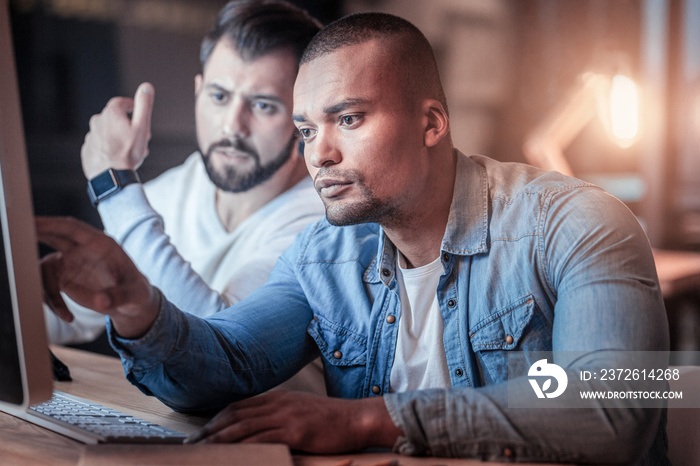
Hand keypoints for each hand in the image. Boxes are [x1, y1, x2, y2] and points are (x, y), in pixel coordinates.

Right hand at [36, 216, 159, 337]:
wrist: (131, 304)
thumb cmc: (136, 293)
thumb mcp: (134, 295)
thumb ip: (119, 297)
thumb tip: (101, 302)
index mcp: (101, 244)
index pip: (73, 228)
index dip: (52, 224)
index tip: (31, 222)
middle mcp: (83, 250)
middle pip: (53, 235)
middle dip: (34, 234)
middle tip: (15, 236)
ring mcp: (71, 263)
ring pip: (44, 267)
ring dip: (45, 289)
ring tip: (63, 312)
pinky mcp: (64, 279)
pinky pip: (47, 287)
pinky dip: (52, 302)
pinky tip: (68, 317)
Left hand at [81, 82, 154, 178]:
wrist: (112, 177)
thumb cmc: (128, 153)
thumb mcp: (142, 127)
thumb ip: (144, 105)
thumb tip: (146, 87)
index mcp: (111, 114)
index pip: (121, 103)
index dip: (131, 106)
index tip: (137, 112)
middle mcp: (97, 122)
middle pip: (115, 119)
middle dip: (127, 126)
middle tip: (140, 138)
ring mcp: (90, 137)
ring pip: (107, 133)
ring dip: (118, 138)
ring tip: (130, 151)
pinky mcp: (87, 150)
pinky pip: (100, 145)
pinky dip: (108, 148)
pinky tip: (118, 158)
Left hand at [185, 390, 402, 453]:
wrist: (356, 419)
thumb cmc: (330, 419)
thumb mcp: (300, 409)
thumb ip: (279, 414)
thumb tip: (258, 427)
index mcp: (277, 397)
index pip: (238, 406)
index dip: (216, 420)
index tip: (201, 432)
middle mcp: (277, 404)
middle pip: (234, 416)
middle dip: (210, 430)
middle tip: (191, 444)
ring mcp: (285, 417)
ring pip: (242, 427)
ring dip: (218, 440)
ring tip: (202, 451)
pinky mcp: (295, 432)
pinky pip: (262, 440)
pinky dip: (243, 448)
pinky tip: (231, 455)